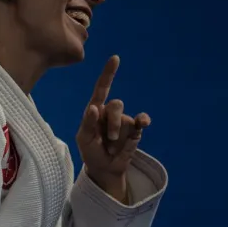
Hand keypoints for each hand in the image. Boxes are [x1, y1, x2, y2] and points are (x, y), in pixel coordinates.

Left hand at [76, 56, 150, 192]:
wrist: (104, 168)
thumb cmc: (91, 151)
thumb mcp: (84, 140)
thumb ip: (88, 124)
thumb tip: (94, 108)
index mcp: (94, 111)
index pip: (101, 89)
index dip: (108, 74)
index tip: (115, 58)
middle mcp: (110, 113)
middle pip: (115, 104)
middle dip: (112, 122)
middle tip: (107, 139)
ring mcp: (123, 120)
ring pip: (125, 115)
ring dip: (118, 129)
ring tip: (111, 143)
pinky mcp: (134, 129)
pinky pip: (141, 120)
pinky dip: (143, 120)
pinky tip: (143, 123)